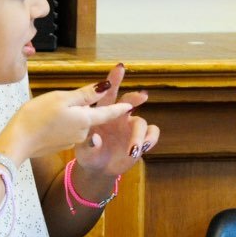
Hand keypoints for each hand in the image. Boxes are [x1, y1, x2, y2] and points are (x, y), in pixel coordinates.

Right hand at [0, 74, 133, 160]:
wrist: (17, 142)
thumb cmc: (37, 117)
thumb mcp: (62, 99)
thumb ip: (85, 94)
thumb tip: (106, 86)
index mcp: (86, 119)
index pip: (109, 112)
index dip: (122, 107)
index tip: (135, 103)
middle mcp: (83, 132)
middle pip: (90, 115)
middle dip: (85, 107)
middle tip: (71, 100)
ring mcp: (72, 140)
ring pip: (78, 122)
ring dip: (71, 114)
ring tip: (50, 108)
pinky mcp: (61, 144)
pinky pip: (67, 129)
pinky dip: (62, 123)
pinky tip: (47, 120)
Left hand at [75, 63, 159, 177]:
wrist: (98, 169)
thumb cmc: (89, 154)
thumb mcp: (83, 151)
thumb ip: (88, 146)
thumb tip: (95, 140)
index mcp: (102, 113)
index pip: (108, 93)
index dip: (113, 80)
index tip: (120, 67)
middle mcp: (119, 116)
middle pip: (129, 101)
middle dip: (135, 97)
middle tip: (143, 96)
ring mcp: (131, 127)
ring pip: (141, 121)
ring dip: (138, 135)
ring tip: (133, 149)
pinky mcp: (141, 139)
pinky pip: (152, 133)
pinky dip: (150, 139)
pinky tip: (144, 148)